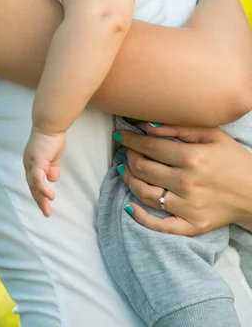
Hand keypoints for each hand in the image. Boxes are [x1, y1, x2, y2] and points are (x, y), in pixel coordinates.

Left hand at [23, 128, 65, 216]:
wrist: (50, 126)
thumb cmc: (52, 139)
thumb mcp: (53, 157)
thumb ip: (52, 168)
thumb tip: (52, 180)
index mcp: (32, 164)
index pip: (34, 182)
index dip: (39, 193)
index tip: (46, 204)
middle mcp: (28, 165)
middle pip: (32, 187)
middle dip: (39, 201)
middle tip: (47, 213)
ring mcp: (31, 163)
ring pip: (34, 185)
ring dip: (41, 199)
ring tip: (48, 209)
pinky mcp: (36, 162)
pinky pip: (38, 179)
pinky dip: (43, 189)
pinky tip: (49, 196)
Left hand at [116, 124, 251, 234]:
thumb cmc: (234, 159)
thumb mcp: (212, 134)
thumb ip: (179, 128)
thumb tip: (147, 126)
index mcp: (193, 158)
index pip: (150, 147)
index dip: (130, 139)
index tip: (120, 134)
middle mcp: (188, 183)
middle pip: (143, 168)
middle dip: (128, 156)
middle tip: (126, 150)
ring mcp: (188, 208)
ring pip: (145, 194)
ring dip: (129, 180)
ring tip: (125, 170)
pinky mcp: (192, 226)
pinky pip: (159, 225)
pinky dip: (139, 216)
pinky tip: (128, 205)